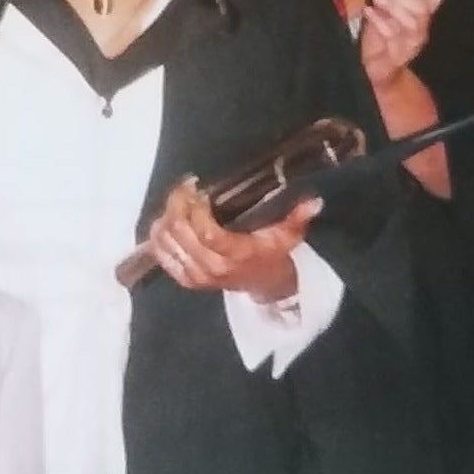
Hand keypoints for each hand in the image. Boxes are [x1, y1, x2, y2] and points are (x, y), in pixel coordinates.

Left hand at [147, 180, 321, 301]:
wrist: (266, 285)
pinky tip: (163, 221)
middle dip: (177, 206)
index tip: (197, 189)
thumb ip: (299, 216)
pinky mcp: (187, 280)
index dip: (196, 209)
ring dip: (166, 219)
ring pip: (168, 245)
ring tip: (175, 201)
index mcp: (238, 254)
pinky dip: (158, 239)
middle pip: (182, 235)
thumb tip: (314, 201)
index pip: (208, 233)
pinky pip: (163, 259)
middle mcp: (214, 268)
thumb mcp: (289, 234)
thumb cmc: (274, 253)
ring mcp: (198, 276)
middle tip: (183, 188)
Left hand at [360, 0, 442, 88]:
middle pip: (423, 9)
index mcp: (418, 15)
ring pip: (413, 23)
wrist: (371, 70)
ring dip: (392, 9)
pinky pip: (394, 37)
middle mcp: (419, 29)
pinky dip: (380, 22)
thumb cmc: (375, 39)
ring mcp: (411, 45)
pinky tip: (369, 13)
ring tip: (375, 3)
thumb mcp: (375, 12)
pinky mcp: (398, 57)